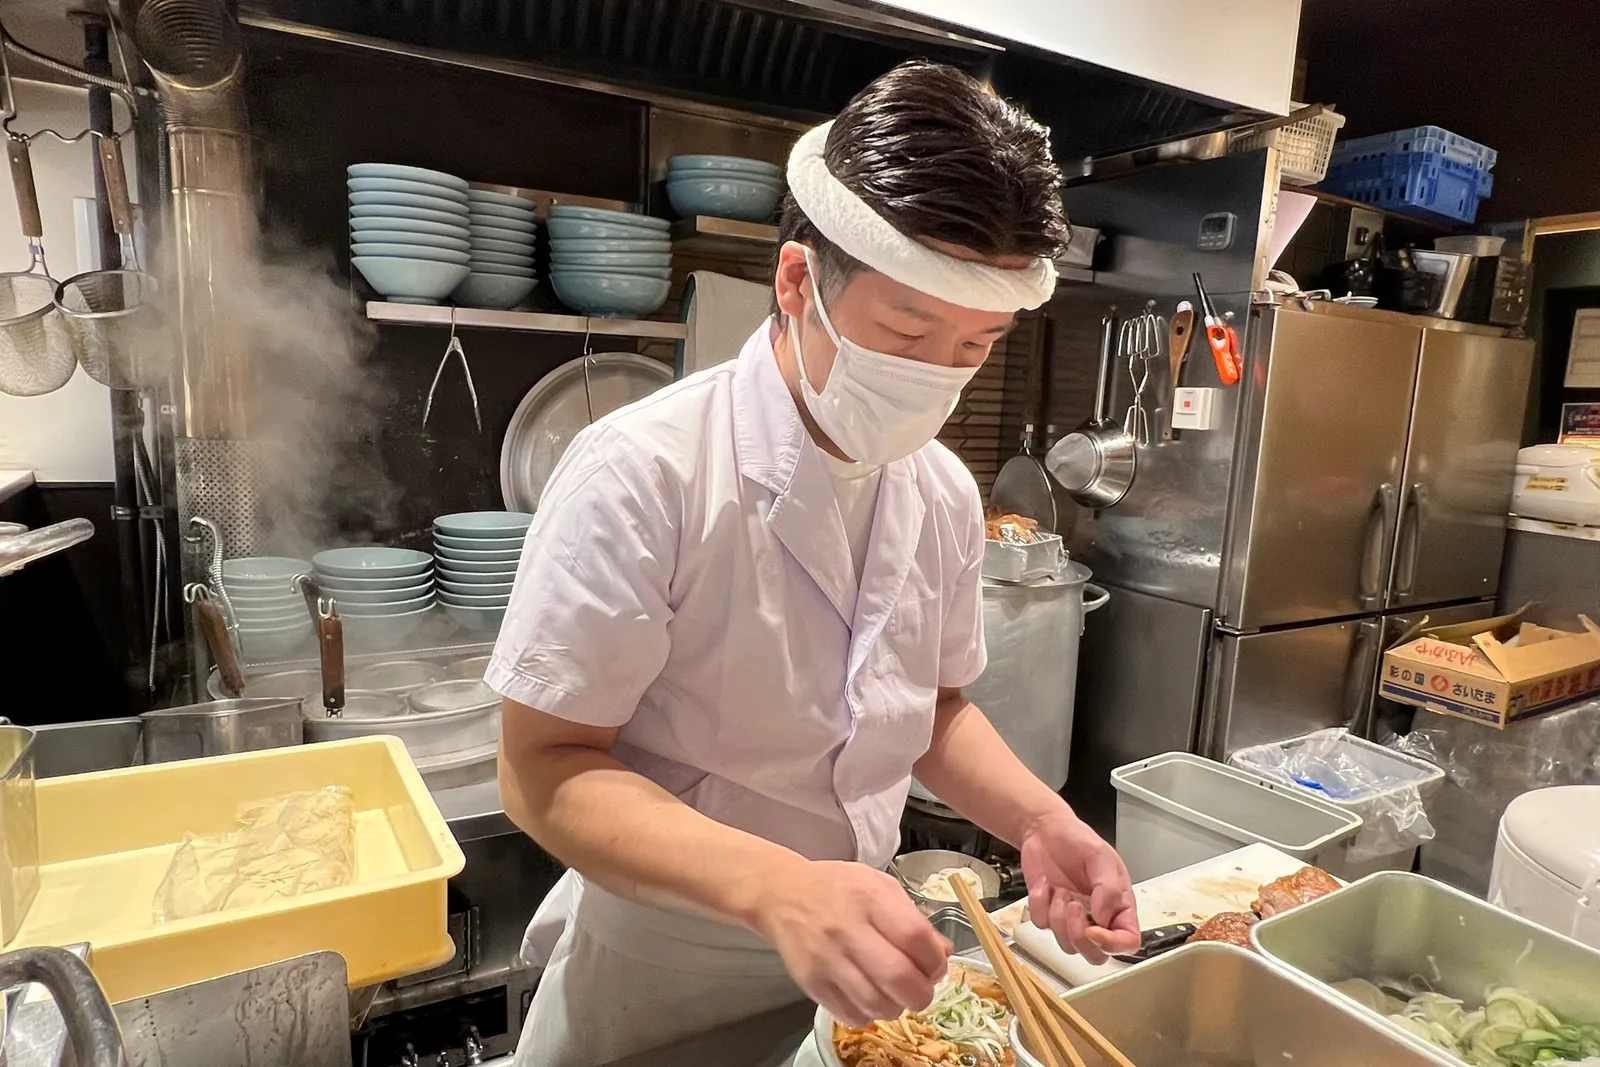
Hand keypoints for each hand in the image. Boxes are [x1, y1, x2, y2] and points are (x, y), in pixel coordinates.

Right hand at [751, 859, 952, 1026]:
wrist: (783, 895)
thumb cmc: (837, 888)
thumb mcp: (880, 886)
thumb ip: (913, 918)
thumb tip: (942, 954)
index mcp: (869, 899)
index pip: (915, 938)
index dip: (935, 960)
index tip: (935, 966)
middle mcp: (847, 929)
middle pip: (898, 977)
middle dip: (922, 993)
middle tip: (920, 989)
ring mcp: (826, 959)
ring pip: (876, 1004)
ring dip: (896, 1007)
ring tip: (894, 994)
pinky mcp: (811, 982)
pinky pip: (851, 1015)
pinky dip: (869, 1014)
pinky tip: (869, 997)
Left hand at [1020, 808, 1138, 964]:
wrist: (1045, 829)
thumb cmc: (1078, 839)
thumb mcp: (1100, 856)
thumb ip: (1108, 888)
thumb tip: (1103, 919)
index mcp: (1119, 905)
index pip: (1128, 941)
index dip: (1113, 944)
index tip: (1094, 930)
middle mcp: (1098, 918)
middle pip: (1096, 955)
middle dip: (1080, 936)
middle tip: (1072, 906)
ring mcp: (1072, 919)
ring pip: (1068, 946)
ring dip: (1058, 918)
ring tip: (1059, 890)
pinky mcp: (1048, 914)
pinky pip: (1042, 925)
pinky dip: (1039, 904)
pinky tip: (1044, 885)